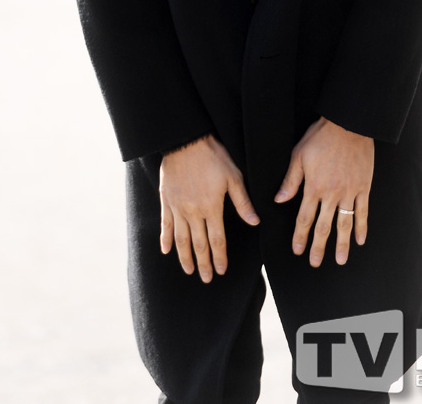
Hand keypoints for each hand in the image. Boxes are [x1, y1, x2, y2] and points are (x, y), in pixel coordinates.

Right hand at [159, 135, 259, 282]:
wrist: (186, 141)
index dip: (219, 257)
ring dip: (185, 257)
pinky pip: (165, 224)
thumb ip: (243, 202)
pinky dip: (165, 238)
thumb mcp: (233, 177)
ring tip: (188, 271)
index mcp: (211, 207)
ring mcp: (178, 207)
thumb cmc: (213, 156)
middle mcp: (193, 211)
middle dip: (203, 263)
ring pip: (181, 238)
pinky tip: (165, 250)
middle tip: (206, 279)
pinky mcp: (166, 200)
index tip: (221, 271)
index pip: (217, 240)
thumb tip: (255, 222)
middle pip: (199, 244)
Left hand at [274, 117, 373, 266]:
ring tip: (340, 260)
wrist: (348, 125)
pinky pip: (363, 211)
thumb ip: (290, 180)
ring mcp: (350, 192)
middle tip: (315, 263)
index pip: (304, 218)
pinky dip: (361, 227)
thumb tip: (278, 200)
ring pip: (345, 224)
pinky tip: (360, 241)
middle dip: (318, 246)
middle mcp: (332, 194)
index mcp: (314, 187)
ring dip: (341, 244)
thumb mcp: (298, 155)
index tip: (297, 250)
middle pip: (324, 226)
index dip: (300, 236)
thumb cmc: (320, 137)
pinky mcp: (363, 187)